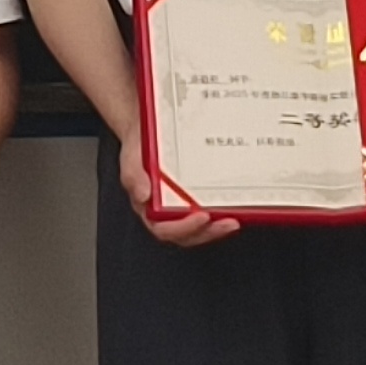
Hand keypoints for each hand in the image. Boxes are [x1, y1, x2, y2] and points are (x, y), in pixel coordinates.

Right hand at [117, 133, 238, 244]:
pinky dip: (220, 213)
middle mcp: (165, 213)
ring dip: (217, 228)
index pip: (165, 229)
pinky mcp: (193, 198)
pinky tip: (235, 206)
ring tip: (234, 220)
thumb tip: (144, 194)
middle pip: (188, 234)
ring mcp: (180, 207)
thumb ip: (133, 176)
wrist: (145, 130)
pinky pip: (207, 211)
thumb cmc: (138, 148)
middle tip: (228, 223)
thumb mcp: (131, 159)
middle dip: (209, 232)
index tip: (201, 216)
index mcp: (148, 209)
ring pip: (200, 228)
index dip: (184, 228)